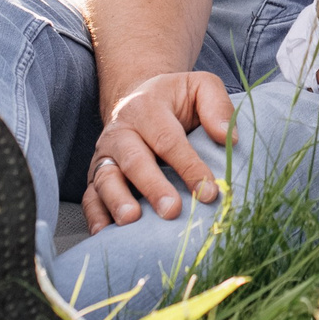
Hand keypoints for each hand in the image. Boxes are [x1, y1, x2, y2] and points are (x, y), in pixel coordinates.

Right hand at [80, 69, 235, 232]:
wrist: (138, 100)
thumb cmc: (176, 99)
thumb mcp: (200, 87)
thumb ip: (216, 105)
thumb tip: (228, 137)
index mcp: (147, 108)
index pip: (169, 140)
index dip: (189, 167)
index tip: (209, 192)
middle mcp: (121, 131)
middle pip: (135, 161)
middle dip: (153, 187)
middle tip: (172, 211)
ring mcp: (105, 155)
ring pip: (106, 179)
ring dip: (118, 201)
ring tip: (132, 220)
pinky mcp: (95, 174)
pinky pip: (89, 196)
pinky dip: (94, 215)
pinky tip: (103, 232)